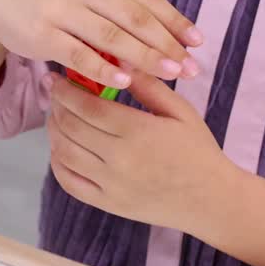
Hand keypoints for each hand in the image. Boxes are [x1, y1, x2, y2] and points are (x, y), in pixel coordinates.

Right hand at [0, 0, 202, 88]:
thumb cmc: (53, 0)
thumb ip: (118, 12)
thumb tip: (161, 41)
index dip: (175, 21)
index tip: (197, 43)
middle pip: (135, 18)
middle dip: (166, 44)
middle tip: (190, 67)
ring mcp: (63, 11)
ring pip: (112, 37)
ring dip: (144, 58)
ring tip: (168, 75)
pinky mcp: (43, 35)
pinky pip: (79, 55)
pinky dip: (104, 70)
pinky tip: (125, 82)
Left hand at [45, 71, 237, 232]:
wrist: (210, 199)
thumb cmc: (197, 150)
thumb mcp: (180, 111)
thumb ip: (148, 86)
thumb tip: (120, 62)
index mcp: (138, 131)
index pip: (87, 106)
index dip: (65, 90)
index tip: (56, 78)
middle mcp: (119, 159)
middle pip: (70, 127)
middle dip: (56, 105)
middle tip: (54, 93)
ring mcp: (109, 184)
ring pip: (64, 153)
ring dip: (53, 131)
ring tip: (56, 116)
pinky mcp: (106, 203)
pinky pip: (68, 182)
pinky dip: (57, 162)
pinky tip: (61, 147)